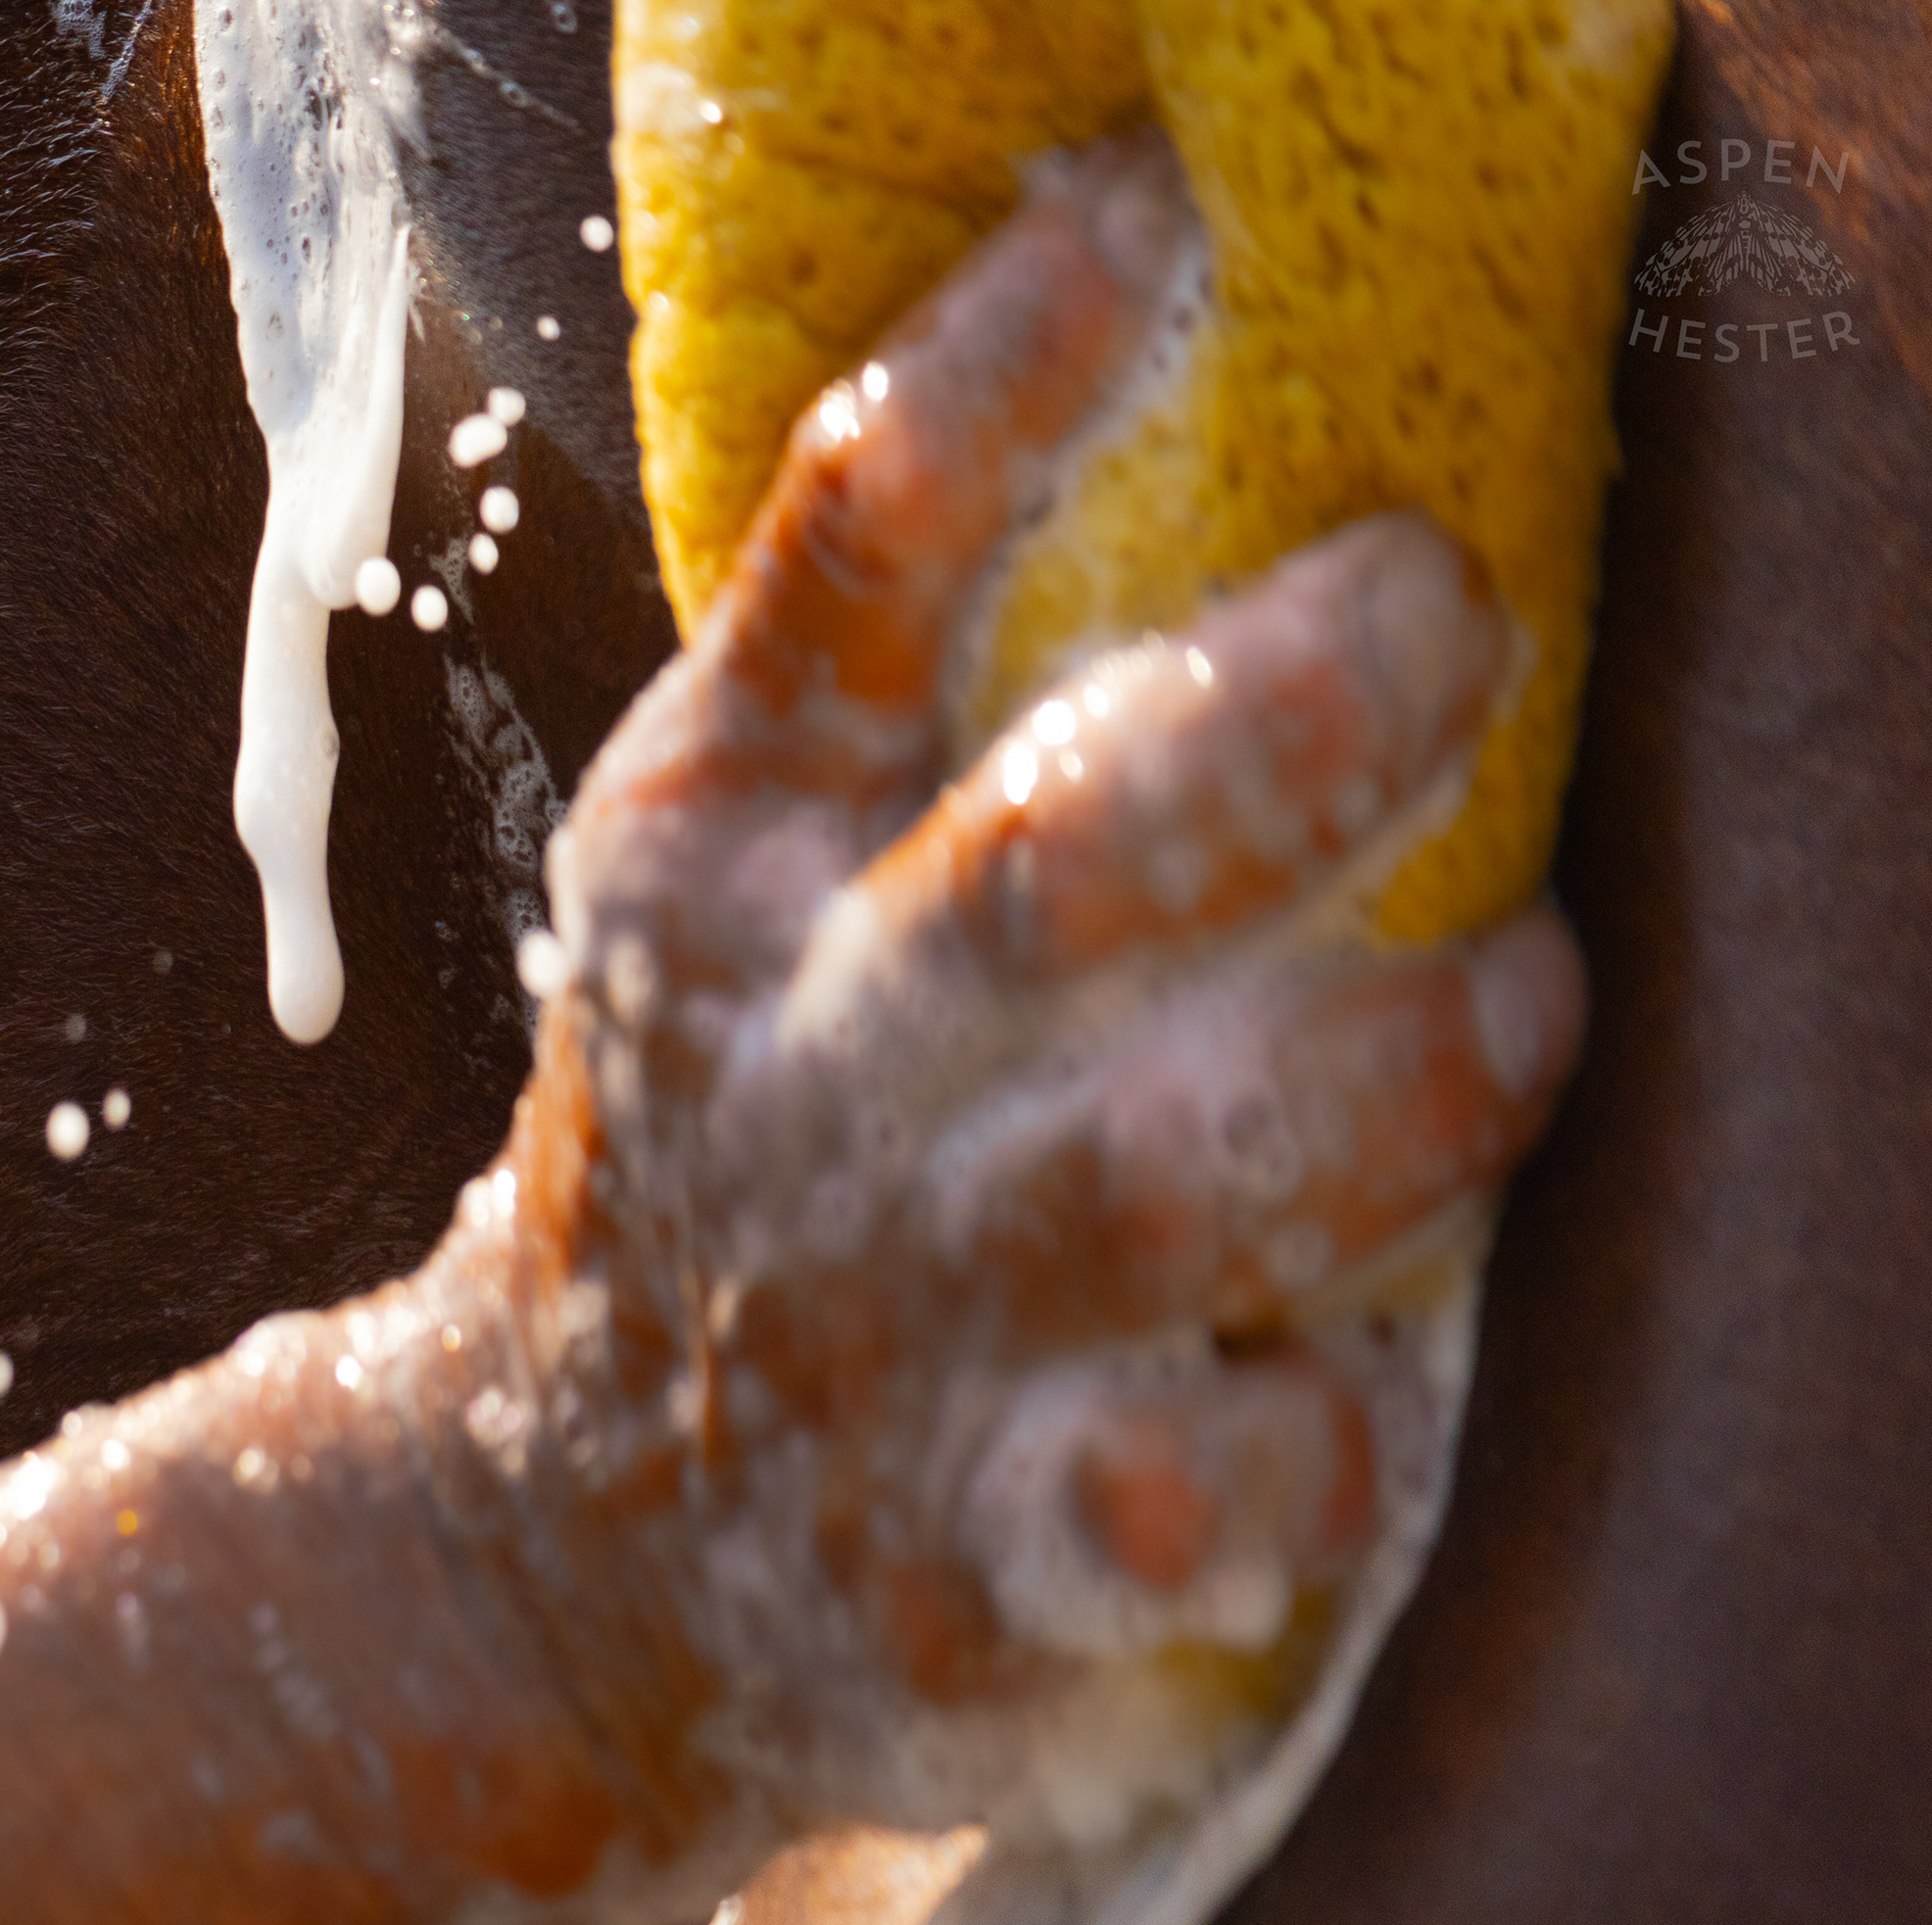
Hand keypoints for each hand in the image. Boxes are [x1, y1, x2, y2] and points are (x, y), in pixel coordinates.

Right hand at [519, 137, 1583, 1842]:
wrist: (549, 1558)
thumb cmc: (729, 1159)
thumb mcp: (729, 891)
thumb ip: (892, 677)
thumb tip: (1155, 323)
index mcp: (723, 863)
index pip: (843, 560)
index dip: (1009, 364)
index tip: (1164, 218)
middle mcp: (798, 1073)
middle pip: (1045, 872)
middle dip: (1274, 730)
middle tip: (1439, 615)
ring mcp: (879, 1327)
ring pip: (1162, 1183)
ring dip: (1389, 1087)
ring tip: (1516, 1002)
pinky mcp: (957, 1564)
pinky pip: (1174, 1501)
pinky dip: (1292, 1452)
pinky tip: (1330, 1409)